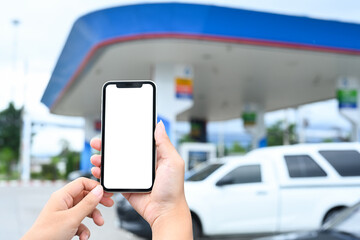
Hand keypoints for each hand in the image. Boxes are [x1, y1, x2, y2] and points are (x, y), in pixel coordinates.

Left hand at [22, 178, 113, 239]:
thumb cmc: (47, 234)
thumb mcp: (72, 217)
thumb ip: (88, 203)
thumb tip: (99, 190)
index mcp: (62, 196)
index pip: (82, 183)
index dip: (95, 186)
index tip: (106, 193)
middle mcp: (63, 203)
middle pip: (86, 196)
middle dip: (97, 203)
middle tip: (109, 204)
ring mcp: (65, 214)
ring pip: (85, 210)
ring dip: (93, 217)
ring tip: (99, 223)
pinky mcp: (66, 225)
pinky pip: (80, 223)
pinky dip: (85, 230)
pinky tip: (84, 237)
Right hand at [90, 121, 192, 238]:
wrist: (165, 212)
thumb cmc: (173, 189)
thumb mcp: (173, 162)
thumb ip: (164, 143)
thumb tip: (159, 125)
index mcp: (154, 156)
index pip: (137, 141)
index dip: (125, 134)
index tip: (114, 129)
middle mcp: (142, 165)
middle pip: (122, 151)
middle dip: (109, 146)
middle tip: (99, 142)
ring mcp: (133, 176)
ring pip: (114, 164)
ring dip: (103, 159)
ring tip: (96, 158)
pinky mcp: (126, 186)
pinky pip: (112, 178)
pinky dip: (103, 174)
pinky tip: (98, 171)